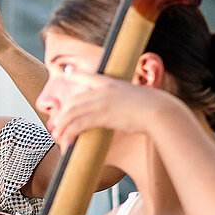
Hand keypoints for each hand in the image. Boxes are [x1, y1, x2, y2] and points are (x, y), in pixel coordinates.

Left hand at [37, 70, 179, 147]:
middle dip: (62, 113)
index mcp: (112, 83)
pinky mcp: (103, 114)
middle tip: (54, 124)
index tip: (67, 72)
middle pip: (74, 100)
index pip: (90, 77)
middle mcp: (103, 90)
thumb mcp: (141, 98)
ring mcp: (102, 101)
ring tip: (56, 136)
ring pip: (73, 113)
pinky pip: (80, 124)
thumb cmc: (156, 107)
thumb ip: (130, 101)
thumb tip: (132, 109)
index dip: (76, 75)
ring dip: (62, 125)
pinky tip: (67, 141)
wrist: (161, 110)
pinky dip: (70, 133)